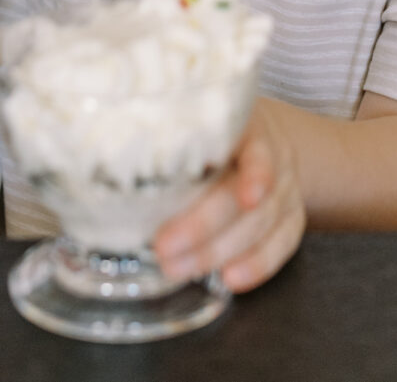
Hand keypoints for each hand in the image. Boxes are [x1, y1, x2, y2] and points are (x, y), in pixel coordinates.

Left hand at [153, 98, 305, 291]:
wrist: (267, 137)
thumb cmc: (216, 129)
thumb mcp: (196, 116)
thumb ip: (167, 133)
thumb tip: (104, 157)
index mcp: (247, 123)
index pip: (257, 148)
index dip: (256, 173)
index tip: (245, 196)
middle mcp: (274, 154)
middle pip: (247, 196)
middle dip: (204, 226)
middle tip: (163, 248)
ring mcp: (286, 188)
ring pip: (262, 225)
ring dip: (220, 252)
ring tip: (180, 269)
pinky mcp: (292, 218)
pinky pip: (282, 245)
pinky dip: (258, 265)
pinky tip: (230, 280)